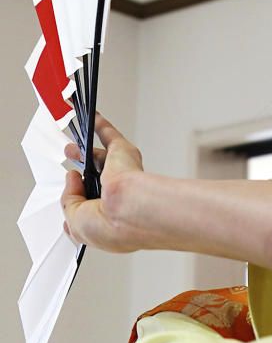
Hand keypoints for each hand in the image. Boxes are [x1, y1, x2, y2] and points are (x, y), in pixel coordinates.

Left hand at [62, 114, 144, 251]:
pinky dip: (101, 126)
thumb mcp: (76, 222)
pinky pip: (110, 136)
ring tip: (70, 148)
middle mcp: (119, 197)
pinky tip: (92, 117)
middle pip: (94, 181)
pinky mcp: (125, 156)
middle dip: (79, 174)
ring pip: (102, 160)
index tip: (72, 195)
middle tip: (69, 170)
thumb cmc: (111, 225)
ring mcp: (122, 176)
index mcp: (109, 220)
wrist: (131, 212)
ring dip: (85, 152)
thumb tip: (72, 179)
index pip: (91, 208)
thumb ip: (69, 201)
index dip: (78, 201)